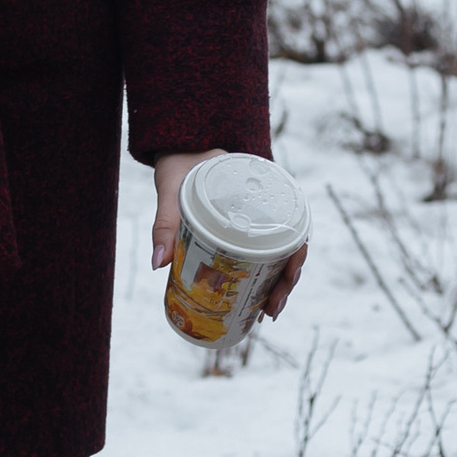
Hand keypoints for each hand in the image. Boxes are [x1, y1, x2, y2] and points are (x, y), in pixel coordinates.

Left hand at [151, 151, 306, 322]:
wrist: (176, 144)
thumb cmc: (180, 162)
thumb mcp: (172, 189)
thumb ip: (165, 222)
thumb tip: (158, 264)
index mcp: (261, 189)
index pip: (295, 224)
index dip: (298, 255)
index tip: (288, 278)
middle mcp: (265, 204)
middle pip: (290, 246)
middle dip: (286, 281)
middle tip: (272, 309)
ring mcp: (256, 217)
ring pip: (279, 253)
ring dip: (278, 283)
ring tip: (267, 312)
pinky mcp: (242, 227)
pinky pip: (262, 252)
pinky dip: (264, 275)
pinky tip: (257, 299)